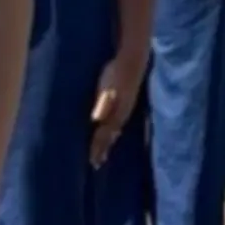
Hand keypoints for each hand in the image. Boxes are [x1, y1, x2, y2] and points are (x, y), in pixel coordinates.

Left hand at [89, 51, 145, 168]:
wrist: (131, 61)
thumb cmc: (116, 74)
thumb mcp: (107, 87)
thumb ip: (103, 103)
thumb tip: (96, 120)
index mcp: (117, 114)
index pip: (105, 135)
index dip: (98, 148)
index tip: (92, 161)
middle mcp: (121, 115)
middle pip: (110, 136)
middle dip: (103, 149)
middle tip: (96, 163)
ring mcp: (124, 109)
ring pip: (115, 130)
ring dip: (108, 141)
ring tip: (102, 152)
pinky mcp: (124, 103)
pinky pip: (117, 122)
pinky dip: (111, 131)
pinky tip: (111, 130)